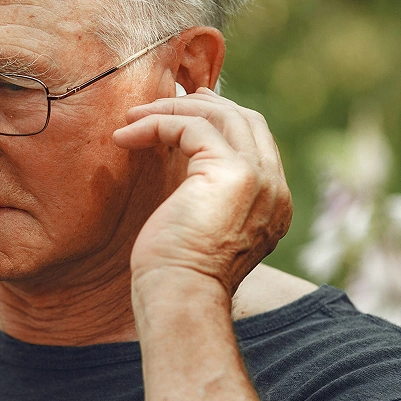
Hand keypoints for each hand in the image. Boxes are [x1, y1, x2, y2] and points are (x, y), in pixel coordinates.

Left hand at [111, 88, 291, 293]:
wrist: (181, 298)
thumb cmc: (177, 274)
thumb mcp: (201, 226)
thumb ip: (206, 194)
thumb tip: (184, 165)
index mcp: (275, 204)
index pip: (255, 140)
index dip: (220, 118)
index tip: (183, 111)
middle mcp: (276, 188)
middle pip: (245, 119)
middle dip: (201, 104)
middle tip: (159, 102)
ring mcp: (260, 178)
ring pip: (219, 115)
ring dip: (170, 110)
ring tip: (131, 119)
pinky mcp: (233, 173)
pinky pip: (191, 127)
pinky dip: (155, 124)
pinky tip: (124, 138)